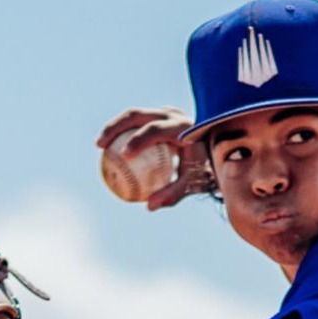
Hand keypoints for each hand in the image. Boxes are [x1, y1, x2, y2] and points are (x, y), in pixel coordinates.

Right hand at [97, 106, 212, 210]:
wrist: (217, 151)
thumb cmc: (204, 169)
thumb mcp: (192, 183)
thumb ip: (173, 194)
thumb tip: (149, 206)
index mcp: (182, 127)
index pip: (154, 130)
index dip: (137, 141)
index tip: (123, 156)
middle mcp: (173, 115)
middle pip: (137, 115)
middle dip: (115, 127)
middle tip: (101, 146)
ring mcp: (166, 112)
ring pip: (134, 115)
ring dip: (114, 128)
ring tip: (100, 145)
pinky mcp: (160, 115)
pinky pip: (137, 123)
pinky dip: (123, 133)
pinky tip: (111, 148)